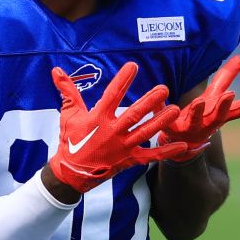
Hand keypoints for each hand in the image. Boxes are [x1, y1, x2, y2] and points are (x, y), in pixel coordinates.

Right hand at [47, 62, 185, 193]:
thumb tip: (56, 69)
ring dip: (161, 121)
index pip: (112, 95)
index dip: (122, 79)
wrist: (71, 173)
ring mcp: (122, 147)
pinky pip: (151, 156)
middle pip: (134, 114)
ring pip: (145, 132)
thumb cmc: (70, 141)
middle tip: (164, 88)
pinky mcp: (129, 160)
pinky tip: (183, 145)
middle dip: (150, 100)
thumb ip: (67, 91)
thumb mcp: (68, 115)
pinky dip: (167, 152)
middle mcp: (112, 132)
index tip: (133, 66)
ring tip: (176, 109)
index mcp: (98, 118)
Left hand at [160, 55, 239, 161]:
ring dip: (198, 111)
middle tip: (230, 94)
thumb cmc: (201, 114)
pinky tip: (165, 98)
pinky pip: (167, 118)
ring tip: (199, 102)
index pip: (236, 110)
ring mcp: (189, 127)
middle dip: (224, 106)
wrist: (180, 142)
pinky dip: (164, 107)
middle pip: (218, 115)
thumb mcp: (213, 96)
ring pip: (195, 119)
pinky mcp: (170, 128)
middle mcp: (207, 122)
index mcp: (218, 114)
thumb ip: (226, 78)